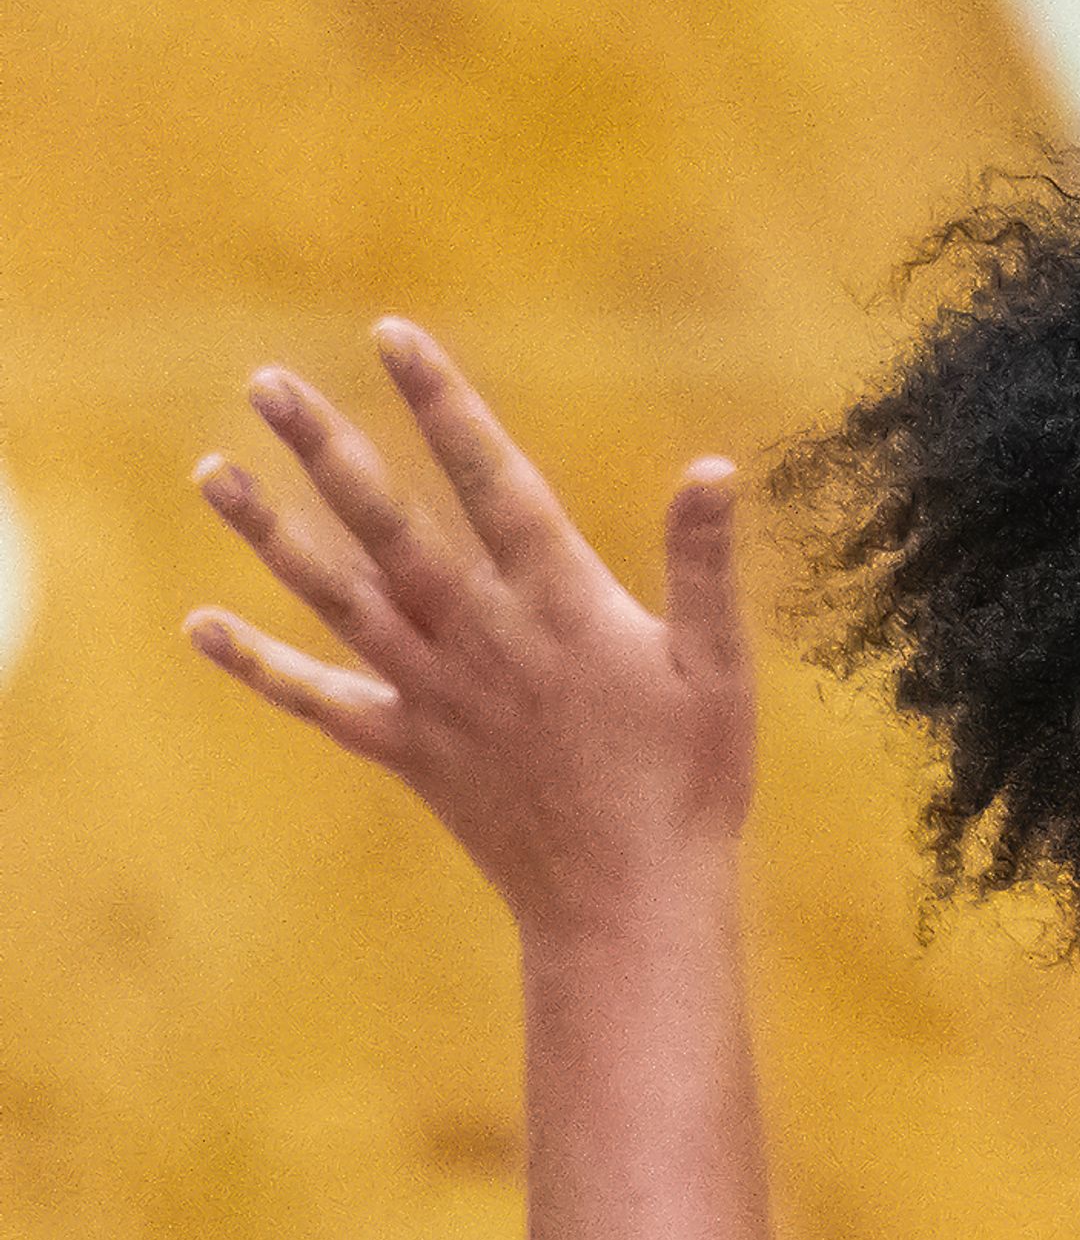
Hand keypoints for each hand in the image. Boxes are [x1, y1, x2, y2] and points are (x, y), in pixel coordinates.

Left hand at [184, 321, 756, 940]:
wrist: (630, 902)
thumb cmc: (692, 783)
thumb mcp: (719, 668)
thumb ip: (704, 564)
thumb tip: (714, 465)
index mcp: (562, 606)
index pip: (493, 481)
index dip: (442, 405)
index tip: (393, 336)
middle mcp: (482, 639)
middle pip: (390, 527)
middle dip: (328, 450)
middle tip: (268, 384)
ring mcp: (435, 695)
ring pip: (337, 598)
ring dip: (270, 534)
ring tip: (211, 473)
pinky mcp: (409, 751)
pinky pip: (321, 701)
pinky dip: (258, 666)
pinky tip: (200, 625)